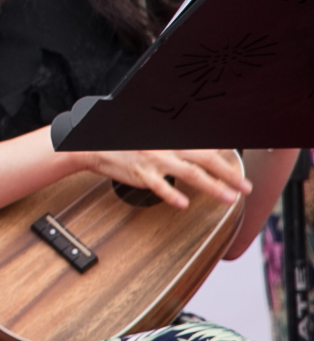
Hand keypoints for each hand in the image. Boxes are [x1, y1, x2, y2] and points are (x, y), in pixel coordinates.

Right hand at [78, 145, 245, 208]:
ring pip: (190, 173)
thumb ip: (179, 145)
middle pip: (205, 159)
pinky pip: (159, 185)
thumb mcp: (155, 138)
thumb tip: (206, 152)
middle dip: (229, 174)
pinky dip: (172, 194)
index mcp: (172, 137)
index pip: (206, 146)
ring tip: (228, 198)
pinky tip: (183, 203)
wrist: (96, 146)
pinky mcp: (141, 174)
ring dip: (212, 187)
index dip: (226, 157)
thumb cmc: (127, 142)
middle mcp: (166, 147)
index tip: (241, 169)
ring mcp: (154, 160)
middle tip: (245, 187)